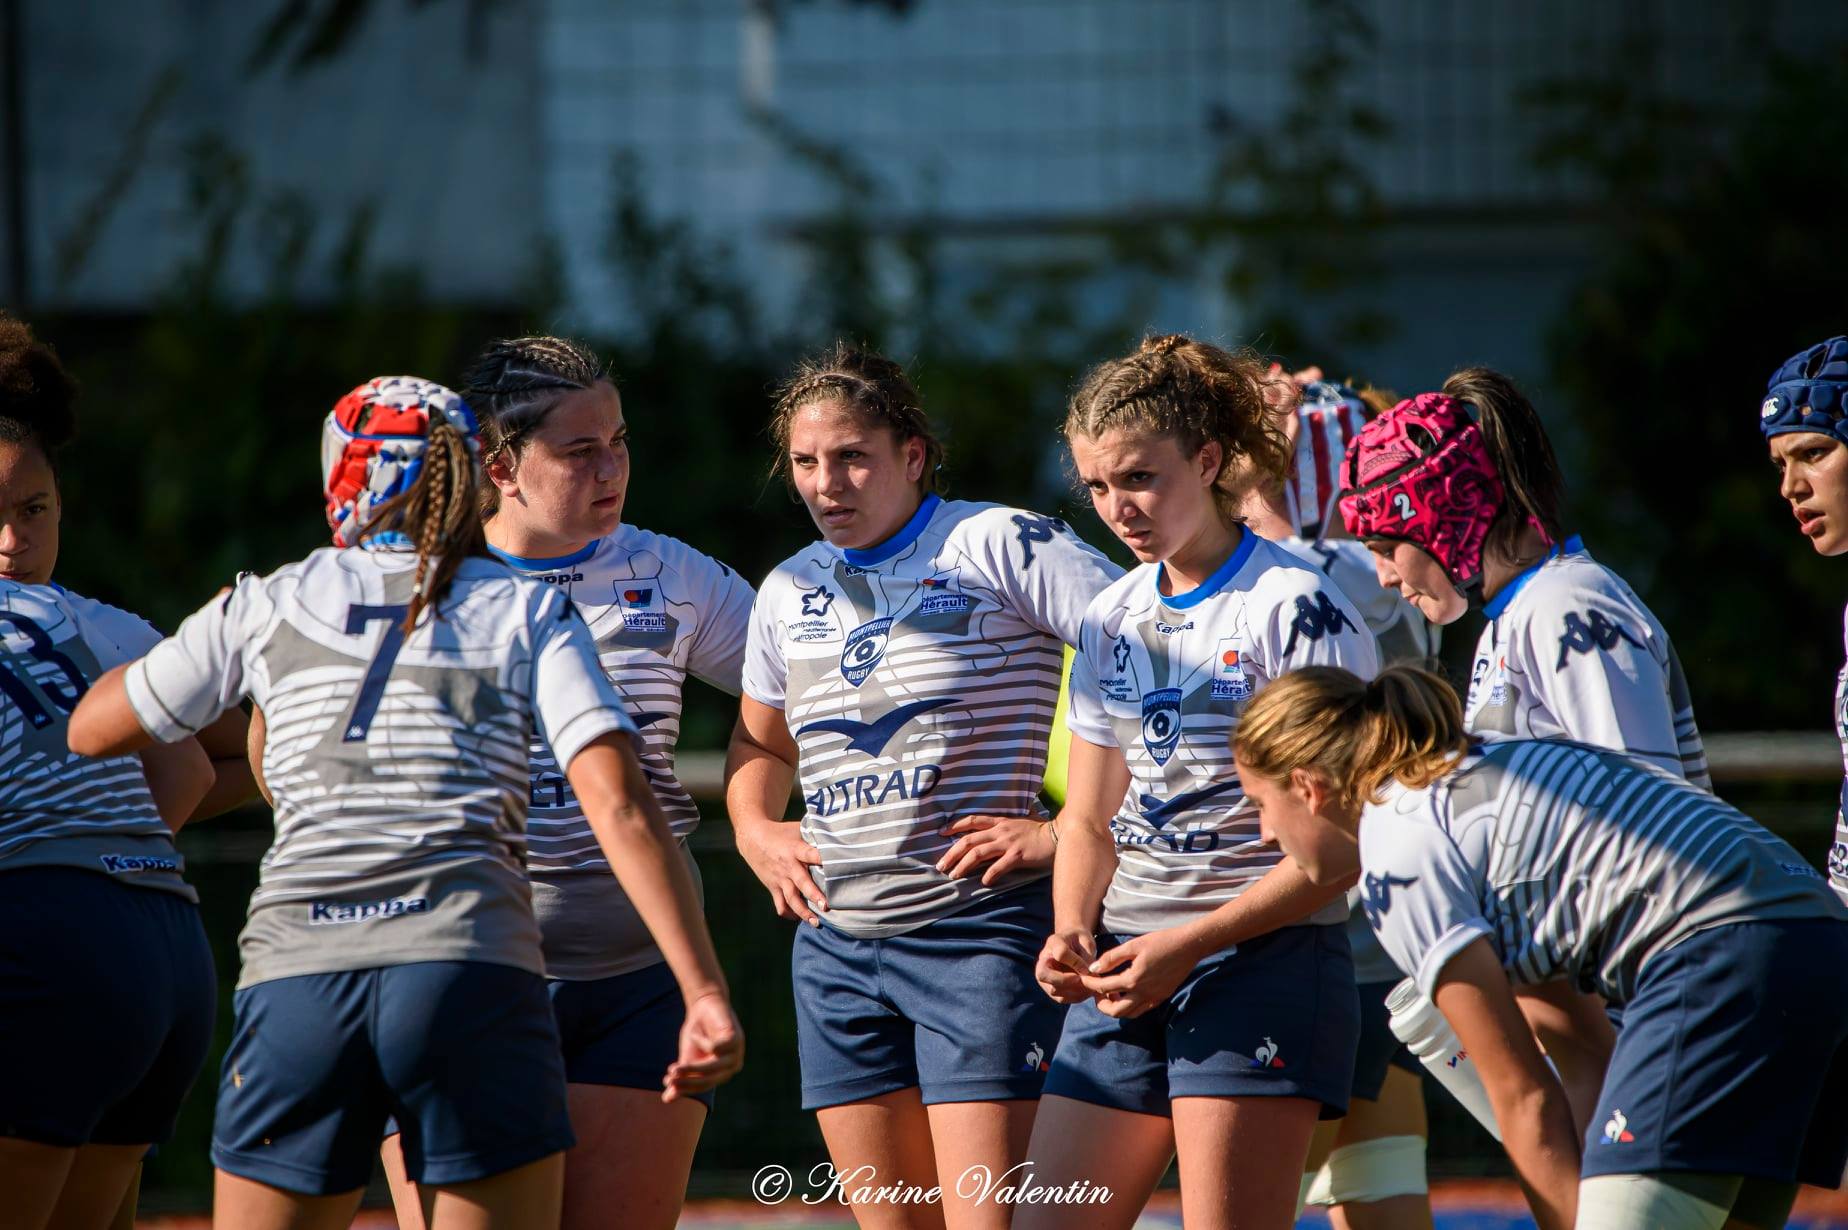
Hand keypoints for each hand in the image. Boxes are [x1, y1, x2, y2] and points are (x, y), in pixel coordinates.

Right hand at [664, 990, 743, 1102]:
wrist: (705, 1005)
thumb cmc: (697, 1033)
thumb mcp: (686, 1057)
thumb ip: (680, 1077)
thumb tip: (667, 1099)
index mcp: (722, 1074)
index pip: (703, 1086)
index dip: (685, 1087)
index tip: (667, 1084)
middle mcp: (732, 1066)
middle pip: (708, 1080)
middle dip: (687, 1081)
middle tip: (669, 1078)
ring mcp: (736, 1053)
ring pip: (712, 1067)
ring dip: (691, 1068)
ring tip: (673, 1067)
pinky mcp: (736, 1039)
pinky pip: (715, 1048)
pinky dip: (701, 1042)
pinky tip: (696, 1034)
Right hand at [734, 819, 828, 925]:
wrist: (752, 838)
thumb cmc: (782, 832)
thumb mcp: (798, 829)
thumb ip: (815, 836)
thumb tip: (840, 838)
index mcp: (795, 849)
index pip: (810, 854)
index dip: (822, 860)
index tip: (835, 868)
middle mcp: (787, 865)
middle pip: (802, 882)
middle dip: (814, 895)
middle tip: (826, 906)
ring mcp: (779, 878)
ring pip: (791, 898)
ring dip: (803, 912)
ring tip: (816, 922)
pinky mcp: (773, 887)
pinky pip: (780, 904)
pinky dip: (789, 913)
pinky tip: (800, 919)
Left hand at [936, 815, 1054, 883]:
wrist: (1058, 835)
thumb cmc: (1037, 832)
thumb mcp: (1017, 825)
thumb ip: (1002, 829)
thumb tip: (988, 837)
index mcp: (999, 823)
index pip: (972, 821)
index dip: (955, 826)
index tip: (941, 833)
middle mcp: (1001, 831)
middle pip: (969, 840)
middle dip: (952, 853)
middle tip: (941, 866)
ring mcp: (1009, 843)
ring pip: (979, 853)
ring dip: (964, 865)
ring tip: (954, 875)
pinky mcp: (1018, 855)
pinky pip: (999, 866)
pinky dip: (989, 874)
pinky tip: (983, 882)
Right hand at [1036, 929, 1098, 1003]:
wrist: (1074, 943)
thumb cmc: (1081, 941)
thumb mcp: (1087, 942)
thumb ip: (1087, 956)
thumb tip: (1088, 974)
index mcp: (1054, 943)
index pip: (1060, 954)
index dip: (1077, 963)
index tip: (1090, 967)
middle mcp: (1043, 960)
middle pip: (1043, 975)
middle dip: (1064, 981)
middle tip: (1081, 979)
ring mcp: (1044, 976)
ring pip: (1053, 990)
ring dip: (1075, 991)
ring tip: (1090, 986)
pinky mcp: (1050, 988)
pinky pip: (1061, 998)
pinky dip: (1076, 997)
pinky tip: (1087, 991)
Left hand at [1080, 928, 1201, 1018]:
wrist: (1189, 946)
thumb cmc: (1161, 941)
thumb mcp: (1134, 945)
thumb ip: (1112, 958)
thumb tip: (1094, 968)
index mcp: (1133, 979)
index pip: (1104, 987)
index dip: (1090, 983)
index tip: (1083, 979)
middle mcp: (1143, 993)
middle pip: (1115, 1011)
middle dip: (1101, 1004)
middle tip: (1096, 992)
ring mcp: (1154, 998)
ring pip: (1129, 1014)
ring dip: (1116, 1007)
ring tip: (1111, 992)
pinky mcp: (1162, 998)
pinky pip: (1142, 1009)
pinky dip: (1130, 1006)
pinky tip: (1127, 993)